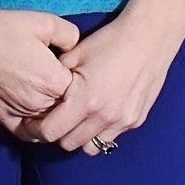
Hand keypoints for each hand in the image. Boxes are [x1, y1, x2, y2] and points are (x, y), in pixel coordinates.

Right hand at [0, 8, 81, 134]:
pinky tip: (37, 120)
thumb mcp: (46, 23)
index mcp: (54, 81)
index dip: (80, 81)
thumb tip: (75, 47)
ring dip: (54, 115)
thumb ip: (70, 36)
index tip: (74, 72)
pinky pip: (26, 133)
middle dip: (69, 100)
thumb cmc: (4, 30)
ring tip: (54, 102)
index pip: (81, 91)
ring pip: (49, 125)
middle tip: (63, 85)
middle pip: (66, 110)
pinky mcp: (3, 117)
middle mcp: (40, 102)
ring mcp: (21, 112)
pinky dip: (35, 130)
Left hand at [29, 11, 182, 152]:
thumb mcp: (74, 54)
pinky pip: (111, 138)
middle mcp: (105, 116)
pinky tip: (99, 113)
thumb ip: (53, 77)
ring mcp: (122, 121)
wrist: (150, 37)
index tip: (34, 122)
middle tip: (55, 119)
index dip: (37, 129)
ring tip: (78, 119)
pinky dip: (100, 131)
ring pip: (91, 147)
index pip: (50, 132)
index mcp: (85, 100)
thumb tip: (40, 92)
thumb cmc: (111, 41)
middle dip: (58, 134)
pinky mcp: (135, 120)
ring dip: (80, 137)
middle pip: (68, 144)